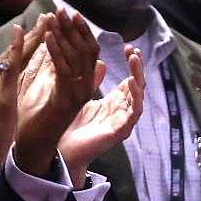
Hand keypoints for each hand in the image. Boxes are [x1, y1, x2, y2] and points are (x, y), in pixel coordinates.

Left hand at [14, 10, 99, 175]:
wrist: (33, 148)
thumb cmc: (35, 120)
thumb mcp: (44, 87)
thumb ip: (51, 67)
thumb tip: (52, 45)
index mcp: (80, 82)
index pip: (86, 49)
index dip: (79, 30)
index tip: (68, 12)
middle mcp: (84, 86)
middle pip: (85, 49)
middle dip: (73, 28)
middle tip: (63, 9)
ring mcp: (78, 93)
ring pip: (78, 57)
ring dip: (65, 35)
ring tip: (54, 17)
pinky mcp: (67, 100)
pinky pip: (64, 70)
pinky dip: (57, 52)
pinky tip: (48, 38)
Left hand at [59, 45, 144, 187]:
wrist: (61, 153)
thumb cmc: (69, 127)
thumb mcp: (80, 97)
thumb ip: (91, 81)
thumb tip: (101, 62)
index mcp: (114, 103)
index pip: (130, 79)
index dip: (133, 64)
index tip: (130, 48)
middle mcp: (122, 110)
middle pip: (137, 85)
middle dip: (138, 66)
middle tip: (134, 50)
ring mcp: (123, 120)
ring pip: (139, 95)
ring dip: (138, 76)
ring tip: (134, 59)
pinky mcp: (121, 131)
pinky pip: (134, 112)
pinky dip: (136, 96)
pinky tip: (130, 81)